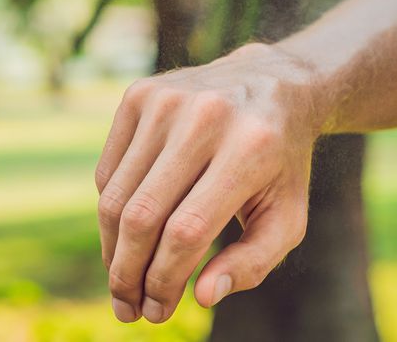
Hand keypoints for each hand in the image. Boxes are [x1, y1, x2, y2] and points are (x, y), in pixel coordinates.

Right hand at [95, 43, 322, 322]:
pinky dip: (113, 212)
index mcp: (250, 148)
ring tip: (123, 282)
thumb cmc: (281, 164)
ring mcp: (168, 101)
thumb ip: (254, 261)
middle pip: (143, 216)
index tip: (157, 312)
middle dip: (129, 274)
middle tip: (129, 309)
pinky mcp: (140, 94)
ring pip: (117, 198)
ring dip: (113, 251)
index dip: (165, 280)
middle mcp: (206, 117)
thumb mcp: (288, 215)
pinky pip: (109, 172)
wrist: (272, 84)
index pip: (188, 231)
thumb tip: (203, 296)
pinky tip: (130, 235)